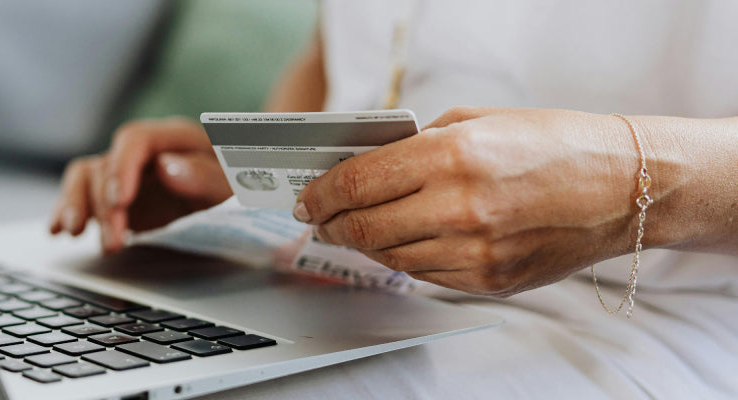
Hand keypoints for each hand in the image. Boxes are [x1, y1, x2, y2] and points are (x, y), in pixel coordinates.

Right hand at [49, 117, 232, 252]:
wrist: (242, 195)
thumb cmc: (241, 184)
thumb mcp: (236, 183)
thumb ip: (206, 175)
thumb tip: (167, 168)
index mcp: (173, 138)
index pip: (135, 140)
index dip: (122, 167)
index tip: (119, 200)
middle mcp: (143, 152)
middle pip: (106, 165)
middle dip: (104, 205)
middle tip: (114, 242)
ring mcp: (125, 174)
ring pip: (85, 178)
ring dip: (76, 205)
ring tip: (73, 233)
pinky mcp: (114, 197)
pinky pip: (82, 196)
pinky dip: (66, 211)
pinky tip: (57, 230)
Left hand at [294, 107, 652, 296]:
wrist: (624, 187)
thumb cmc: (554, 144)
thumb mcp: (477, 121)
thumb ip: (416, 144)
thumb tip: (363, 166)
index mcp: (452, 156)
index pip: (358, 183)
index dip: (321, 193)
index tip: (307, 197)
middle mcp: (460, 208)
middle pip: (363, 227)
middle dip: (331, 223)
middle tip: (319, 218)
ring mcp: (475, 251)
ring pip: (389, 256)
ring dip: (364, 243)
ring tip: (355, 228)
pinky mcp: (489, 281)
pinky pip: (424, 274)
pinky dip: (404, 258)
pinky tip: (404, 241)